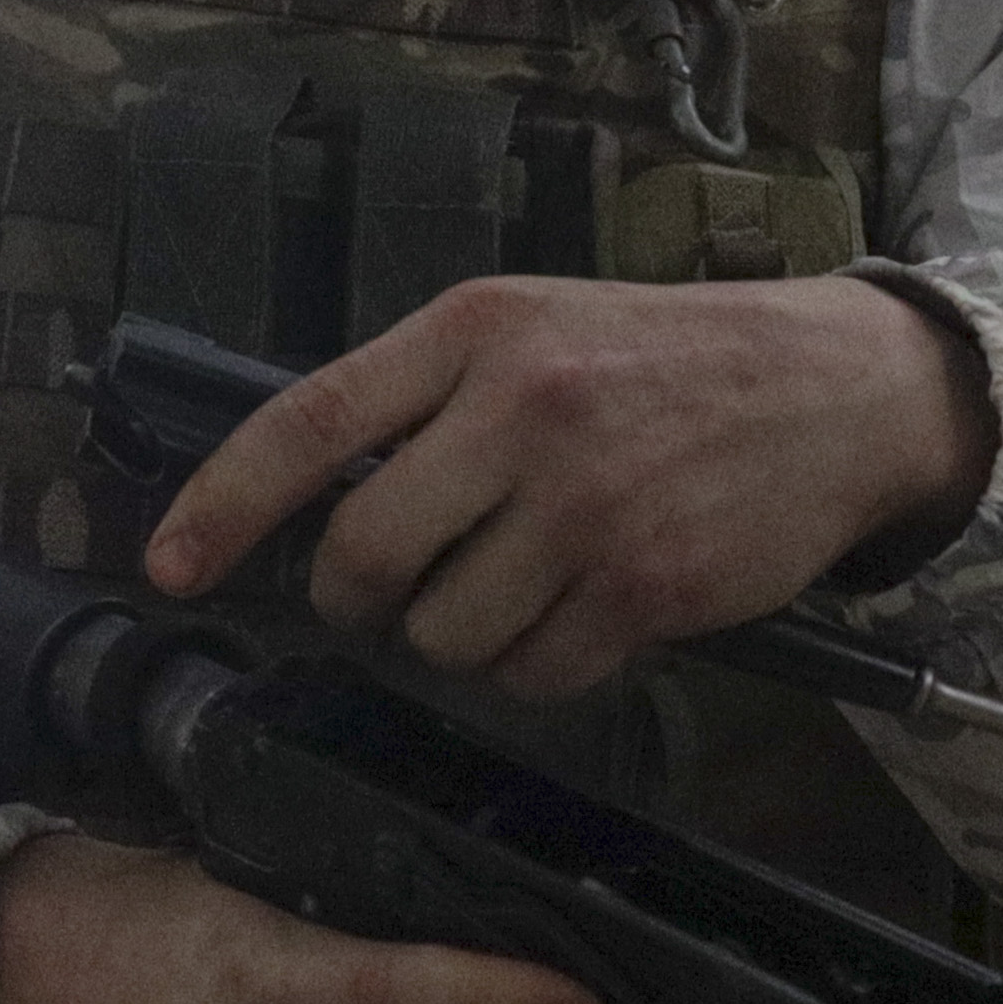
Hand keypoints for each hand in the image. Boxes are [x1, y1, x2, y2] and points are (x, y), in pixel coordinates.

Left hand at [142, 272, 995, 699]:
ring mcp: (586, 504)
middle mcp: (525, 409)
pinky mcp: (645, 585)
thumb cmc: (667, 361)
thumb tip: (311, 499)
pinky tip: (582, 612)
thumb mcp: (538, 328)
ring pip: (443, 634)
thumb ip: (427, 396)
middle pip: (363, 557)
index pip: (309, 423)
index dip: (222, 503)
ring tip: (517, 587)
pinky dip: (538, 667)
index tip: (168, 564)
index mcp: (478, 330)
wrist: (835, 389)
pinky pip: (534, 674)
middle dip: (356, 599)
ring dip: (457, 638)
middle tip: (385, 595)